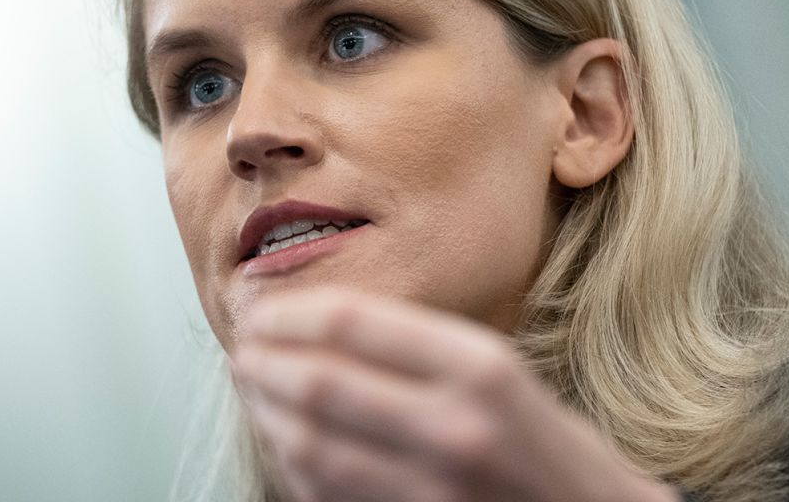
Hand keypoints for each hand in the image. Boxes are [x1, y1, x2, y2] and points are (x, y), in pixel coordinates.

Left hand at [232, 288, 679, 501]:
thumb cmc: (548, 446)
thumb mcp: (499, 372)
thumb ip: (417, 348)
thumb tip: (318, 324)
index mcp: (479, 366)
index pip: (351, 321)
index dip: (288, 310)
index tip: (259, 305)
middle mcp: (454, 425)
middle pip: (317, 381)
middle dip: (260, 360)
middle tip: (239, 345)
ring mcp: (431, 488)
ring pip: (308, 444)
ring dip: (263, 412)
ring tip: (249, 388)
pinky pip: (324, 494)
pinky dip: (290, 463)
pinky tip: (281, 439)